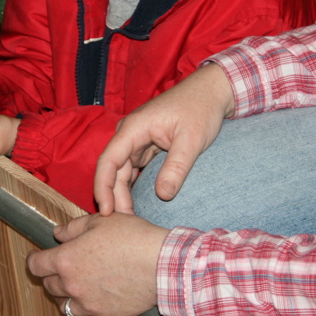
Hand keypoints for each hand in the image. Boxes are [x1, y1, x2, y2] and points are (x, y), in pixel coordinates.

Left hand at [25, 213, 167, 315]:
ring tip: (77, 288)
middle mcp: (72, 285)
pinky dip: (85, 315)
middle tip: (64, 268)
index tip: (38, 258)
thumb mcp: (99, 221)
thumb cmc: (131, 237)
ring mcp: (88, 304)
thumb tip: (58, 233)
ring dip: (67, 297)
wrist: (161, 263)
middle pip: (50, 285)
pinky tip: (92, 305)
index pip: (36, 265)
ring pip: (65, 306)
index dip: (35, 260)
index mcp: (65, 260)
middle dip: (53, 276)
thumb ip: (73, 228)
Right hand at [94, 64, 234, 214]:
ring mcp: (138, 139)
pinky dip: (135, 186)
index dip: (103, 188)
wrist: (212, 92)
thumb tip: (162, 197)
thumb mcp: (191, 140)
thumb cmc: (201, 109)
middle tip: (125, 224)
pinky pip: (135, 169)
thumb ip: (176, 168)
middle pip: (114, 170)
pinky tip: (138, 203)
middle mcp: (130, 133)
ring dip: (124, 193)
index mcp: (133, 128)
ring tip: (131, 218)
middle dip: (115, 197)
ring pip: (124, 171)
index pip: (108, 161)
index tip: (106, 212)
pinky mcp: (148, 145)